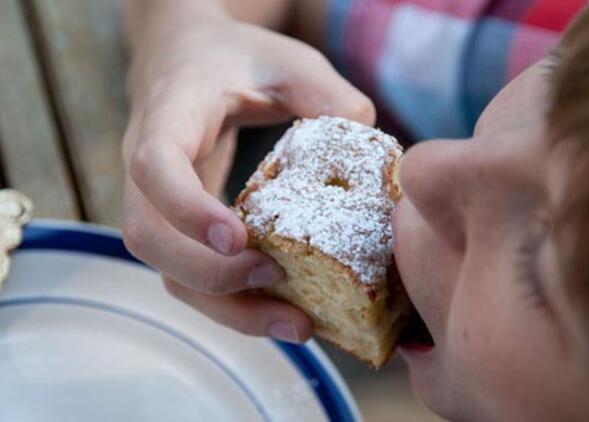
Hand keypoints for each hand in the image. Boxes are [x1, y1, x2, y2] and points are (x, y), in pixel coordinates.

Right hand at [122, 9, 374, 342]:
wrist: (189, 58)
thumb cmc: (239, 58)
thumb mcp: (289, 61)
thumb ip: (330, 96)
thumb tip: (372, 154)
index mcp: (170, 114)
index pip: (155, 167)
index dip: (187, 210)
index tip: (238, 239)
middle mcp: (148, 164)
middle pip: (149, 238)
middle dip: (210, 276)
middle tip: (278, 283)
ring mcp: (158, 200)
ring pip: (167, 271)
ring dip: (225, 307)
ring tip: (293, 323)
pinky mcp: (179, 224)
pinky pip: (191, 274)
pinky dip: (231, 301)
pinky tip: (281, 308)